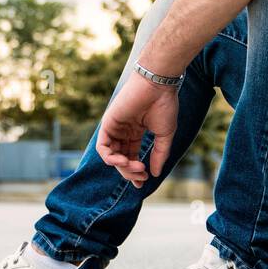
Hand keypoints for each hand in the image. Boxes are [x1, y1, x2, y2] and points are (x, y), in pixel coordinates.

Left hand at [96, 70, 179, 187]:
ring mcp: (115, 128)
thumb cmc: (164, 106)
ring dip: (122, 167)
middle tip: (141, 176)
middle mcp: (124, 132)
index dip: (135, 172)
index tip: (143, 183)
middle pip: (121, 160)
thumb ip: (159, 155)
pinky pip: (103, 147)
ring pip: (112, 156)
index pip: (131, 157)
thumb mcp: (164, 136)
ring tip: (135, 168)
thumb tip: (155, 174)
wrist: (158, 86)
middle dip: (130, 172)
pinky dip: (110, 158)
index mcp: (136, 133)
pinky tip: (122, 161)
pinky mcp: (108, 123)